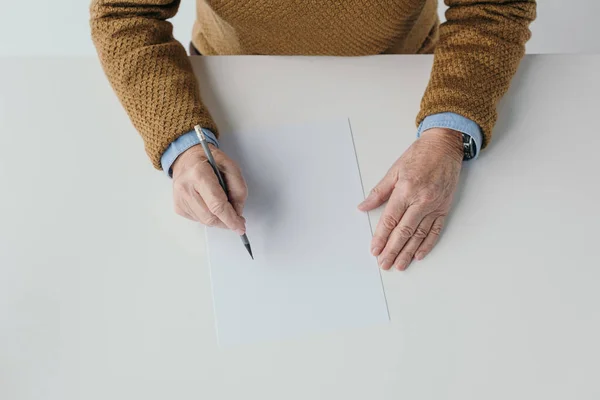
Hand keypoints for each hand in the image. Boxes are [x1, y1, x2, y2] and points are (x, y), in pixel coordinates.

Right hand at [172, 144, 246, 233]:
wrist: (186, 158)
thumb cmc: (208, 160)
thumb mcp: (230, 166)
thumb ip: (238, 188)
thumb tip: (237, 212)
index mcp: (199, 174)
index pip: (216, 204)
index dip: (230, 219)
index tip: (240, 227)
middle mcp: (185, 187)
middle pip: (210, 216)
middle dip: (226, 221)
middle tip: (237, 219)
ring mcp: (179, 198)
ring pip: (205, 220)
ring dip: (218, 218)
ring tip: (222, 205)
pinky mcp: (178, 206)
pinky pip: (198, 219)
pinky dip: (209, 215)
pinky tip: (209, 203)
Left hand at [358, 128, 462, 270]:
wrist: (445, 146)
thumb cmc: (419, 155)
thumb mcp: (394, 170)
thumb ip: (379, 192)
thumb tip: (363, 206)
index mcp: (406, 190)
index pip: (390, 220)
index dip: (381, 237)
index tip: (374, 250)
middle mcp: (421, 201)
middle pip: (404, 232)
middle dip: (392, 250)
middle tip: (384, 264)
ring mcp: (434, 206)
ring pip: (419, 235)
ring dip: (408, 252)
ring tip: (399, 265)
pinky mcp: (444, 208)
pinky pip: (435, 230)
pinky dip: (427, 244)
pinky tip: (419, 255)